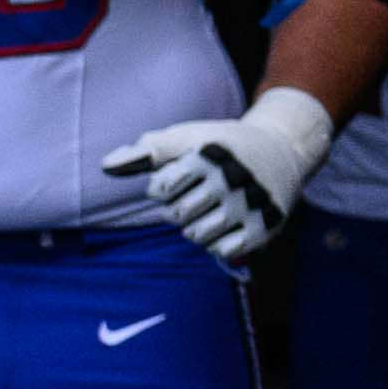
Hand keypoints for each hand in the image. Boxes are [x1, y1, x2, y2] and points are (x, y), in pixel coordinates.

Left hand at [101, 86, 334, 265]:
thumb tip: (105, 167)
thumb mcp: (183, 138)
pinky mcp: (266, 226)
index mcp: (208, 155)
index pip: (159, 190)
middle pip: (177, 215)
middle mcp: (232, 179)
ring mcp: (251, 204)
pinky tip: (225, 224)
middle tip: (197, 194)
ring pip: (197, 236)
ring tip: (208, 209)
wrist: (282, 149)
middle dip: (178, 208)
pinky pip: (222, 250)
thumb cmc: (219, 145)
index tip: (178, 177)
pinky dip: (216, 243)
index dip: (160, 188)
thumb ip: (142, 152)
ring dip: (194, 227)